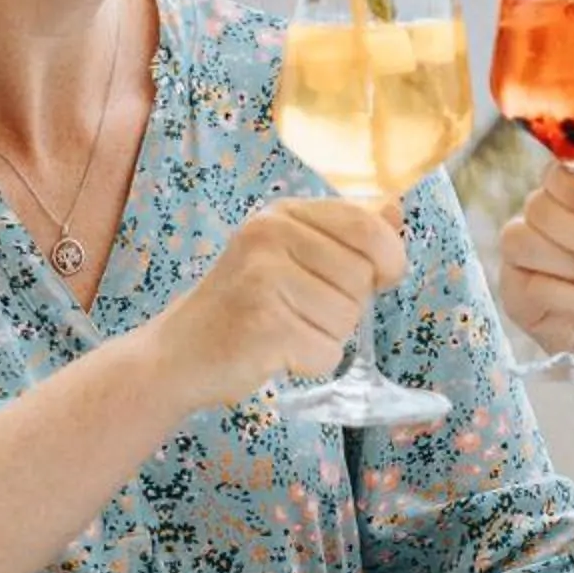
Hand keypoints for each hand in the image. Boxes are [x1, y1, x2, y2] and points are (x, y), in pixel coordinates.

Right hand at [158, 197, 406, 408]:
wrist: (176, 354)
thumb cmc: (242, 304)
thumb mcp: (288, 252)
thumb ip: (343, 232)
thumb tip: (396, 210)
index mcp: (281, 214)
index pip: (366, 225)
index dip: (388, 257)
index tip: (379, 276)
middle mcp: (269, 236)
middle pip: (361, 278)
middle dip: (346, 305)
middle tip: (301, 310)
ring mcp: (264, 279)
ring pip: (348, 319)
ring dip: (326, 336)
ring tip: (285, 330)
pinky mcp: (264, 326)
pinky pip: (326, 352)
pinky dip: (309, 362)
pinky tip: (276, 352)